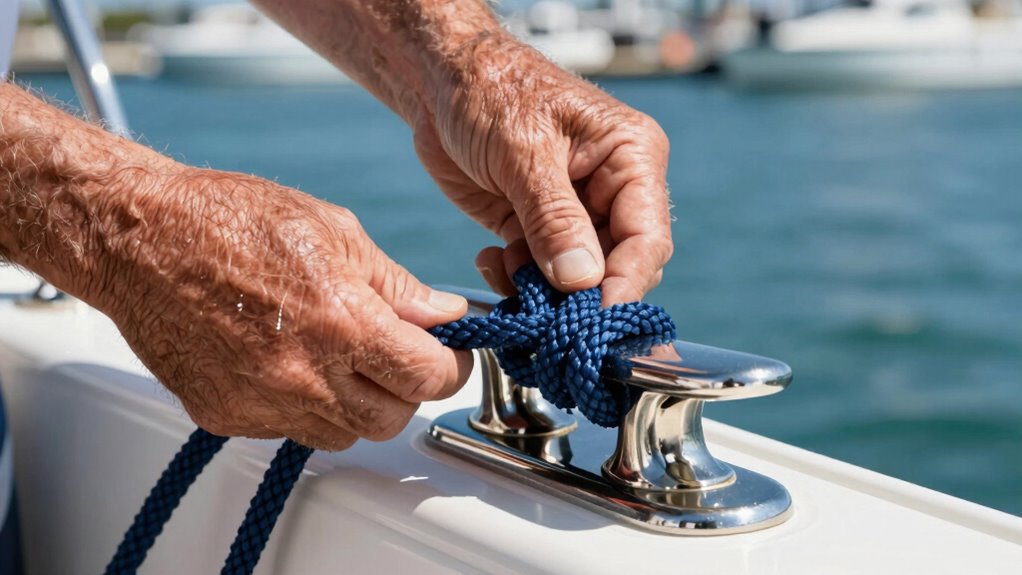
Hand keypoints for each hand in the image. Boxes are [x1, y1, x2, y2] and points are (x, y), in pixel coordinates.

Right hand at [91, 166, 472, 449]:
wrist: (138, 239)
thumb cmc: (231, 220)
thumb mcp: (333, 231)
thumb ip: (396, 285)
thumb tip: (444, 315)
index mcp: (340, 322)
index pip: (427, 378)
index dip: (450, 366)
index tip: (447, 354)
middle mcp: (303, 375)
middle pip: (391, 420)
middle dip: (406, 390)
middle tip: (395, 355)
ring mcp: (261, 403)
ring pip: (343, 434)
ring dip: (357, 404)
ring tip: (337, 355)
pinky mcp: (226, 417)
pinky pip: (289, 431)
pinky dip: (304, 406)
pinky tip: (288, 361)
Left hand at [413, 33, 672, 304]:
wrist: (440, 80)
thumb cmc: (492, 90)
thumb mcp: (525, 152)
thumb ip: (554, 219)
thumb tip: (582, 282)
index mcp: (631, 157)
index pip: (647, 237)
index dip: (625, 285)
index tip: (594, 321)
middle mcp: (612, 189)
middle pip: (618, 267)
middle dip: (581, 295)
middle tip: (544, 311)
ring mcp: (575, 213)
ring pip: (577, 279)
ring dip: (543, 290)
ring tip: (506, 268)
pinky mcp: (537, 228)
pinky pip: (540, 274)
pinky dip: (517, 281)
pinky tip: (492, 261)